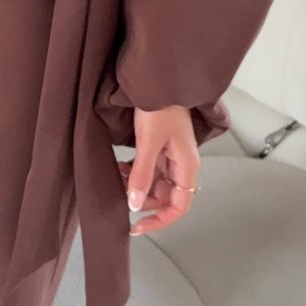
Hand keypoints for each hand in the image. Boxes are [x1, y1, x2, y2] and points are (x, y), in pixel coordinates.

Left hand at [124, 106, 202, 235]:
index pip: (179, 206)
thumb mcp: (148, 143)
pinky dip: (134, 172)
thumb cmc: (160, 106)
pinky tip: (121, 167)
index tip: (138, 226)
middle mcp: (181, 164)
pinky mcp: (160, 147)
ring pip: (154, 183)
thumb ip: (141, 174)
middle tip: (122, 196)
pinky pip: (148, 169)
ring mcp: (171, 155)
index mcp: (186, 166)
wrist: (158, 80)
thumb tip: (134, 204)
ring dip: (136, 185)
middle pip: (166, 197)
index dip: (160, 220)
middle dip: (143, 200)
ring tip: (118, 177)